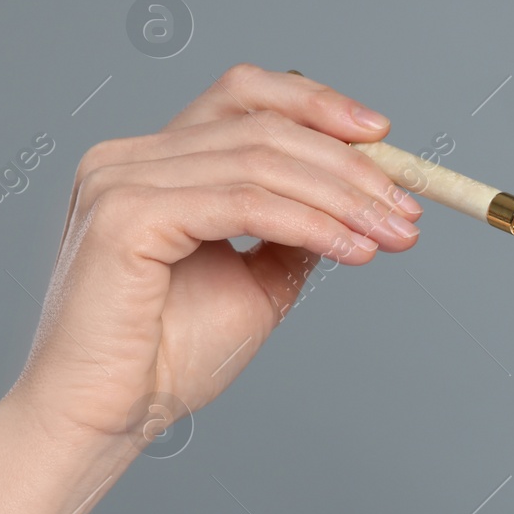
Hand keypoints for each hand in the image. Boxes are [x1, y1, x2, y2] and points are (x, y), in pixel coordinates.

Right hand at [2, 63, 421, 449]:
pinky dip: (312, 223)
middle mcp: (128, 158)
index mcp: (151, 162)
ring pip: (264, 162)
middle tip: (407, 208)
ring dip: (344, 198)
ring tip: (390, 234)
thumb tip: (355, 201)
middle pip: (264, 126)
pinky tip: (352, 249)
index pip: (243, 95)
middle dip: (352, 165)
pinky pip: (246, 204)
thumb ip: (294, 230)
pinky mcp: (126, 216)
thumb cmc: (166, 358)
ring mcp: (120, 181)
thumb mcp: (255, 279)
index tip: (383, 134)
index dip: (317, 104)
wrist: (106, 418)